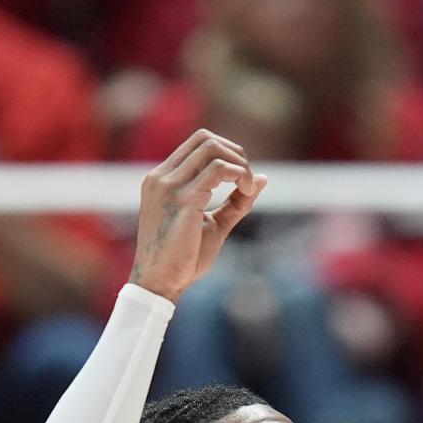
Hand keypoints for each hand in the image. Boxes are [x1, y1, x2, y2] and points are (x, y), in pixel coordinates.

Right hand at [129, 129, 267, 302]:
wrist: (159, 284)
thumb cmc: (182, 260)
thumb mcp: (212, 225)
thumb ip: (234, 202)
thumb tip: (262, 179)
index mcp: (162, 179)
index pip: (198, 143)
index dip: (227, 154)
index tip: (242, 180)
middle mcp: (162, 177)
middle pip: (205, 138)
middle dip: (236, 155)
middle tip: (248, 183)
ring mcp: (169, 186)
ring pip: (212, 148)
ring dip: (239, 164)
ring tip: (248, 190)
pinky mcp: (183, 199)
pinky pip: (218, 169)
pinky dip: (239, 175)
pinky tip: (247, 193)